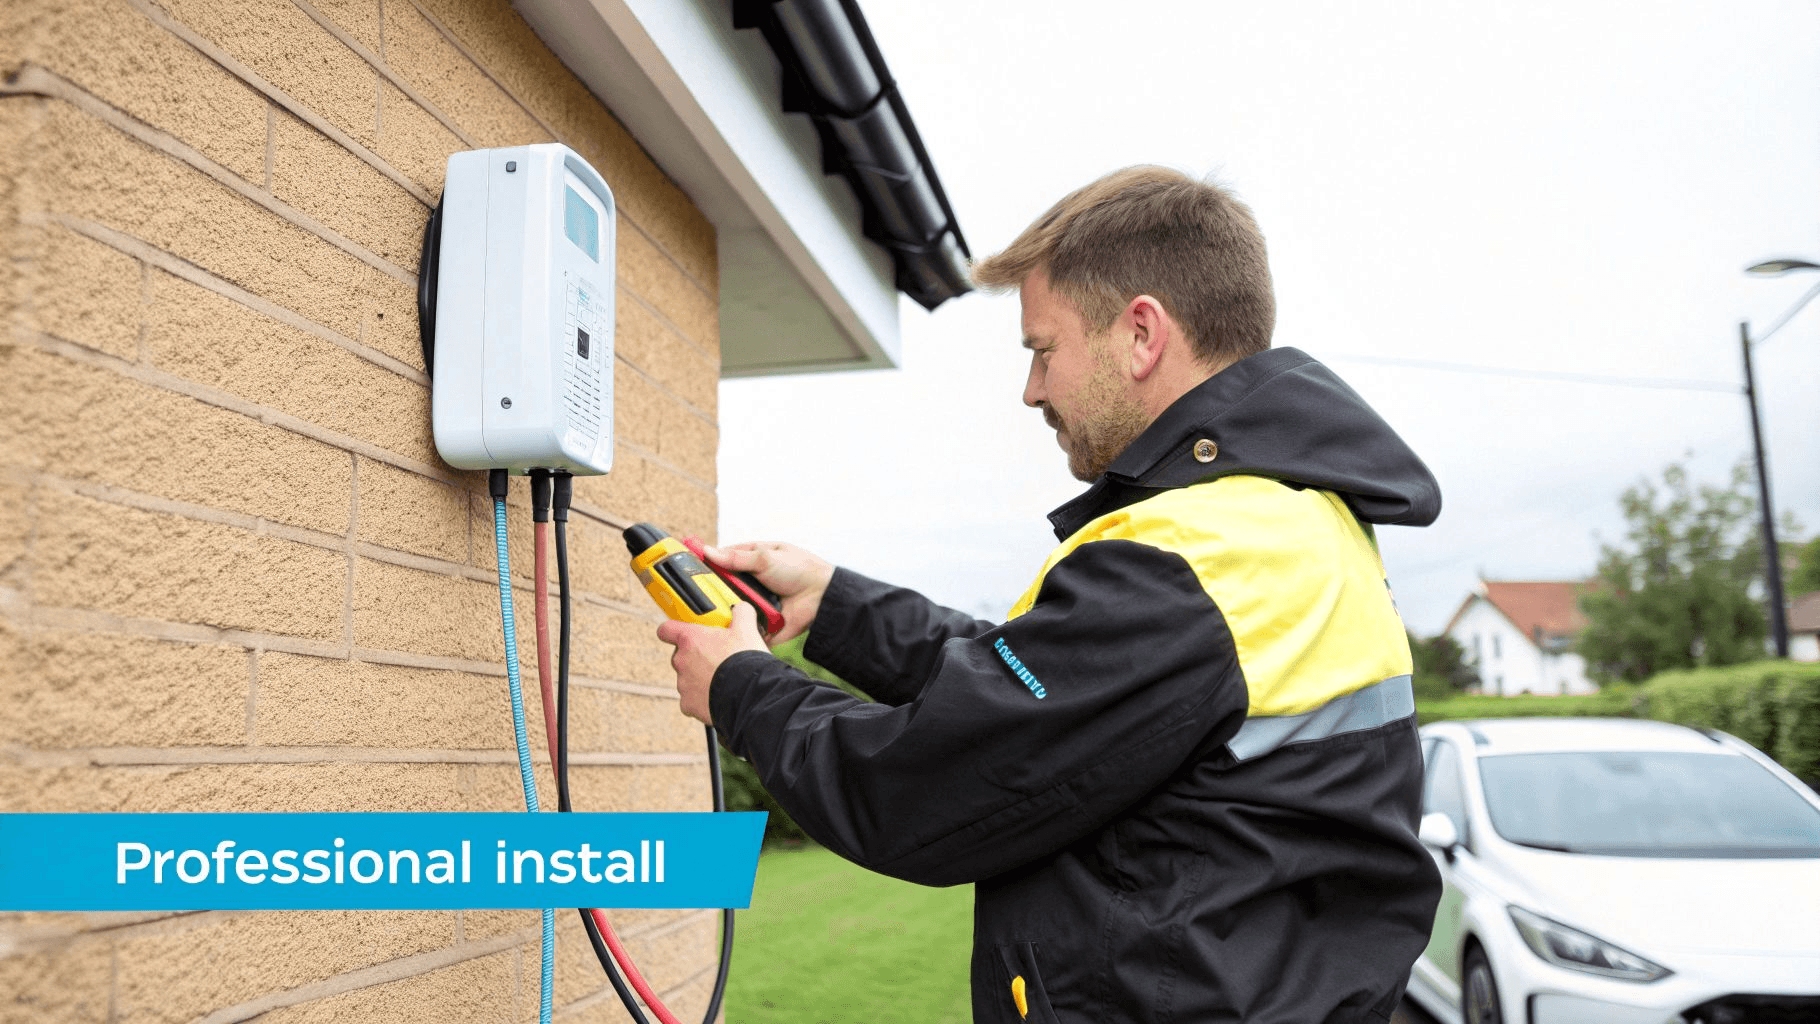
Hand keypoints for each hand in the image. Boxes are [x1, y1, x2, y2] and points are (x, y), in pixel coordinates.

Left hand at [657, 602, 767, 723]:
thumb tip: (740, 609)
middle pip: (681, 656)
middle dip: (696, 657)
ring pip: (688, 679)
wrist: (750, 694)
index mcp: (690, 640)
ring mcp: (683, 685)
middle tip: (717, 658)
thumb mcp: (747, 628)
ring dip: (701, 679)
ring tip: (724, 680)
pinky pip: (692, 700)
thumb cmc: (745, 660)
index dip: (673, 630)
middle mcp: (681, 661)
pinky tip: (720, 696)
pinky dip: (703, 699)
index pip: (666, 630)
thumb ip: (740, 613)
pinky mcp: (689, 705)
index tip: (683, 633)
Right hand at [704, 541, 832, 642]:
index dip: (707, 564)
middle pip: (722, 586)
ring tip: (706, 612)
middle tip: (693, 594)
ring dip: (723, 609)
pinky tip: (722, 628)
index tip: (687, 568)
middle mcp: (752, 582)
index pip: (723, 560)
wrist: (822, 598)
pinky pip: (742, 626)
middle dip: (712, 591)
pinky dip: (735, 625)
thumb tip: (707, 551)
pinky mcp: (759, 622)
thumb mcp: (765, 557)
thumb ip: (735, 558)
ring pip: (729, 607)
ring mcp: (755, 602)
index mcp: (753, 560)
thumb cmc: (799, 570)